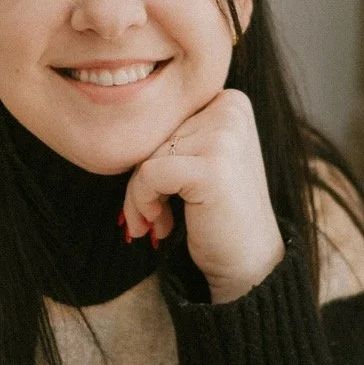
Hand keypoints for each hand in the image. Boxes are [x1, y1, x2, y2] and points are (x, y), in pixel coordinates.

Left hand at [121, 88, 282, 301]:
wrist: (250, 263)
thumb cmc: (218, 213)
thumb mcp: (198, 159)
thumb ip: (171, 135)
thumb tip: (113, 128)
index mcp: (229, 101)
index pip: (162, 117)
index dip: (152, 156)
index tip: (159, 192)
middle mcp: (230, 109)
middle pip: (153, 134)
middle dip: (142, 179)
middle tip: (154, 214)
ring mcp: (224, 136)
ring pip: (145, 155)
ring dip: (138, 196)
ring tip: (158, 222)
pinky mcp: (211, 167)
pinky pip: (148, 174)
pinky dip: (142, 202)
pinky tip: (159, 225)